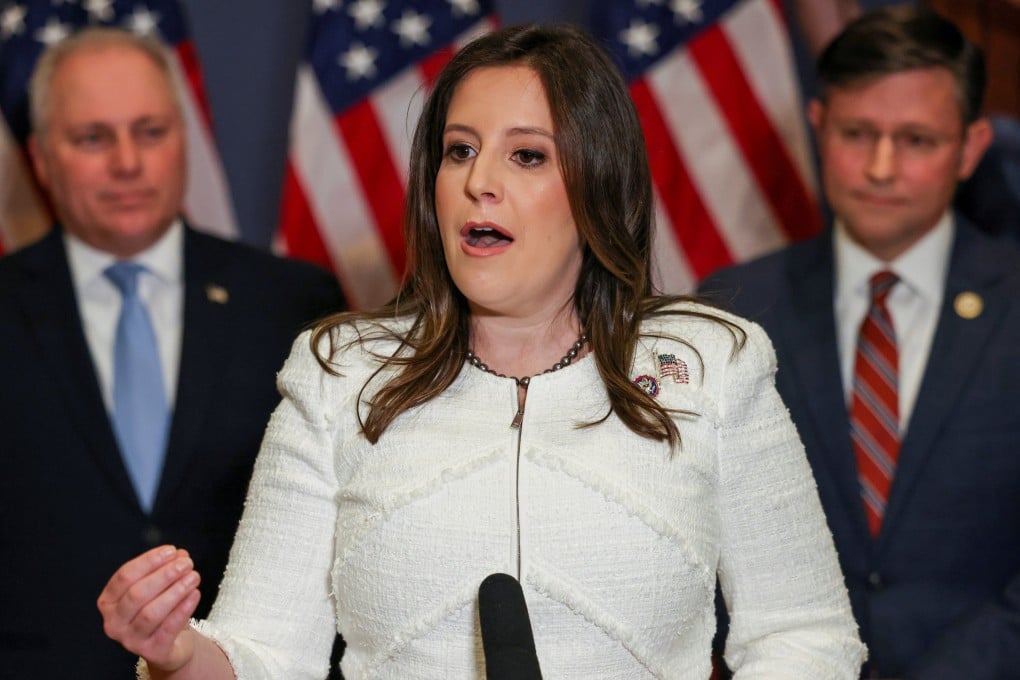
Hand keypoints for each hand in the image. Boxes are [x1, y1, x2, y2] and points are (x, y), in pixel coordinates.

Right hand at [98, 545, 201, 672]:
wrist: (171, 644)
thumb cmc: (160, 611)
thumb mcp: (158, 588)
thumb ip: (165, 569)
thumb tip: (180, 554)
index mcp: (108, 602)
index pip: (124, 576)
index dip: (148, 561)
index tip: (171, 550)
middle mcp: (114, 623)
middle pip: (137, 594)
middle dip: (164, 575)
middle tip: (187, 563)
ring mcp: (130, 640)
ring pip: (151, 613)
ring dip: (175, 591)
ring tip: (194, 577)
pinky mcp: (151, 651)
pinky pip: (168, 628)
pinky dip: (183, 609)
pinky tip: (195, 594)